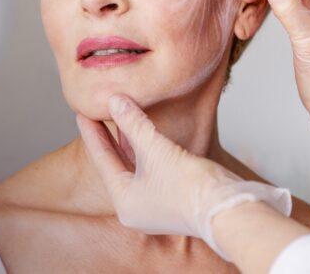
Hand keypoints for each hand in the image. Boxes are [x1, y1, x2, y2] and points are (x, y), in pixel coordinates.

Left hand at [76, 95, 291, 259]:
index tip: (82, 112)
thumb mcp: (155, 150)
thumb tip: (114, 100)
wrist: (227, 208)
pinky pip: (152, 168)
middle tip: (96, 111)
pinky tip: (146, 131)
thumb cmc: (189, 186)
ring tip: (120, 115)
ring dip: (129, 140)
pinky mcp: (173, 197)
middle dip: (109, 136)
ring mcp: (155, 204)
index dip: (91, 133)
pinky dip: (147, 149)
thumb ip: (133, 124)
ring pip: (136, 165)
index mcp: (124, 201)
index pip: (102, 160)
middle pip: (117, 163)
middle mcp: (136, 206)